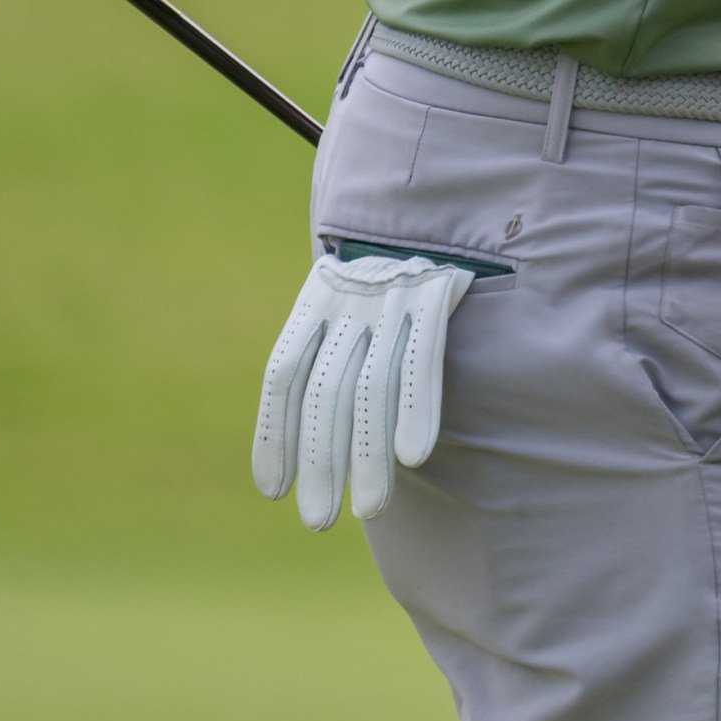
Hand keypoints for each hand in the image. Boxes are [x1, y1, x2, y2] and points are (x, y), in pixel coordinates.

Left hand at [252, 252, 473, 529]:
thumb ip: (333, 343)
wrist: (447, 201)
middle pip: (326, 390)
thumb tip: (317, 423)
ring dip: (368, 452)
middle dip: (321, 459)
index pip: (284, 373)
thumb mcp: (352, 295)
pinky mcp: (436, 291)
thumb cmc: (396, 267)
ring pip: (371, 385)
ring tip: (368, 508)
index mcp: (317, 296)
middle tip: (317, 520)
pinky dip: (416, 409)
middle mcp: (348, 296)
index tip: (273, 491)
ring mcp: (392, 294)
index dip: (274, 433)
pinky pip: (421, 360)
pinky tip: (414, 457)